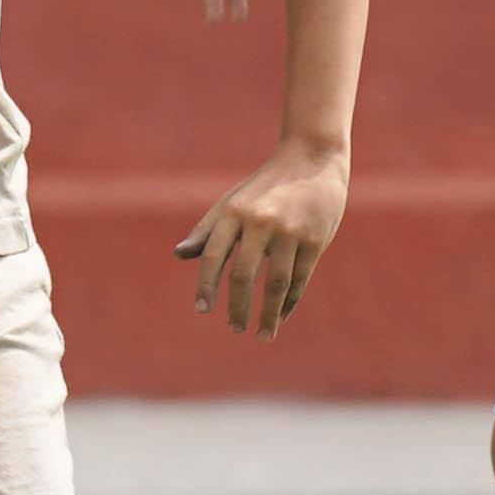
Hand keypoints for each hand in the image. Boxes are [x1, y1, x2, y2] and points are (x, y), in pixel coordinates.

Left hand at [177, 140, 347, 335]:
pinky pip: (300, 280)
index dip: (205, 285)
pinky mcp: (315, 240)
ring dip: (268, 315)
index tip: (202, 310)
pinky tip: (280, 317)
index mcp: (234, 212)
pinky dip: (289, 303)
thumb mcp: (232, 202)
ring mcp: (291, 231)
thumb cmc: (265, 187)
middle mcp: (260, 221)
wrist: (312, 159)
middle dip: (237, 307)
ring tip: (261, 335)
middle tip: (233, 328)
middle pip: (243, 275)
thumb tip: (179, 255)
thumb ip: (207, 230)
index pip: (212, 255)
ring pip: (276, 284)